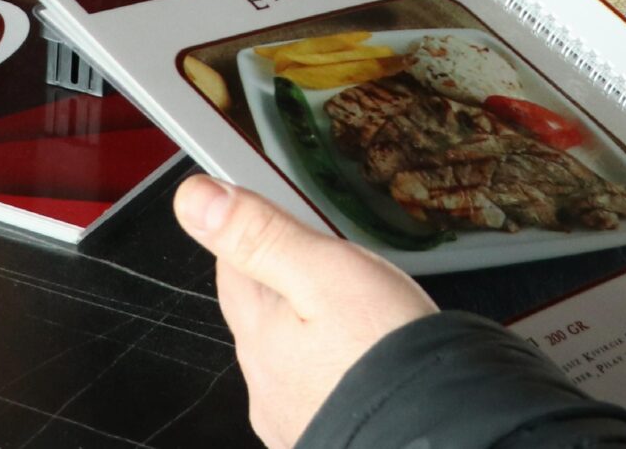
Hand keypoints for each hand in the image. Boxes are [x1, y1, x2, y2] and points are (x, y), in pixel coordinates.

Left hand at [175, 175, 433, 448]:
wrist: (430, 435)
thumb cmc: (385, 355)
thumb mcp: (326, 273)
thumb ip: (262, 236)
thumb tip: (195, 199)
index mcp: (259, 331)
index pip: (231, 265)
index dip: (251, 230)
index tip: (271, 207)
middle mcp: (264, 379)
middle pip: (260, 312)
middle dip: (286, 283)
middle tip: (330, 261)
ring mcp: (290, 415)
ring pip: (288, 354)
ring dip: (310, 332)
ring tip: (358, 314)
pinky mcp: (321, 434)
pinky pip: (315, 391)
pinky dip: (332, 371)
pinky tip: (363, 363)